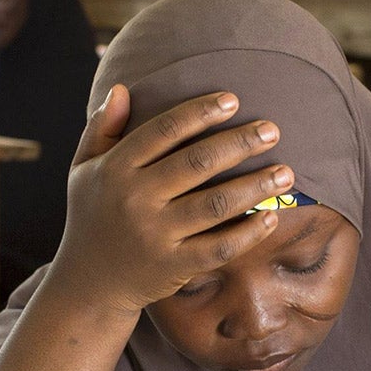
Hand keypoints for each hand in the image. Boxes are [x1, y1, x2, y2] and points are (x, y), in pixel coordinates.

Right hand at [43, 84, 292, 315]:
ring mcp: (154, 235)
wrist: (88, 283)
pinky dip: (247, 233)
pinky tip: (271, 217)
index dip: (200, 112)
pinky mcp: (172, 267)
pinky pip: (218, 248)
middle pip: (197, 163)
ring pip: (215, 204)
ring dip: (255, 186)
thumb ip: (102, 128)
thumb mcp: (84, 169)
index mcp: (115, 169)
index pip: (164, 130)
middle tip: (272, 130)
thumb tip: (121, 87)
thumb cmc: (93, 216)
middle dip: (240, 143)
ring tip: (286, 172)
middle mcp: (134, 199)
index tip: (233, 100)